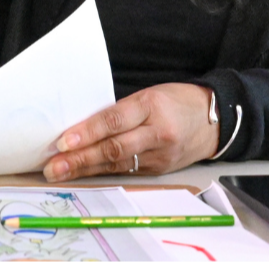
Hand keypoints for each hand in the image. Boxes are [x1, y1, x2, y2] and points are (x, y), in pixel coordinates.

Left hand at [42, 83, 217, 180]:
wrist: (215, 120)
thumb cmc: (176, 101)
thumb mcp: (150, 95)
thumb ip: (121, 110)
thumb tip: (83, 124)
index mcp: (152, 105)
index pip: (114, 120)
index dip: (88, 132)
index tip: (64, 140)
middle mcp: (156, 133)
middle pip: (113, 148)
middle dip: (79, 158)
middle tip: (53, 165)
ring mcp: (159, 155)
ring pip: (116, 164)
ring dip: (85, 169)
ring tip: (60, 172)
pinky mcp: (160, 170)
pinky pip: (126, 171)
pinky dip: (102, 173)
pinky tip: (83, 175)